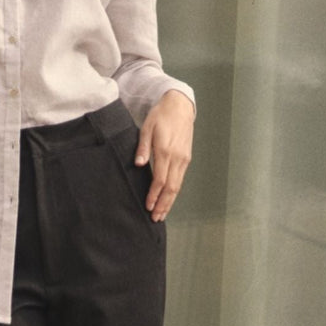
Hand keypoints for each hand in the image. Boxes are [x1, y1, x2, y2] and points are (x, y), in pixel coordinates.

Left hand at [135, 90, 194, 221]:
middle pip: (171, 187)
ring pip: (178, 186)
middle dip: (163, 205)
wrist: (179, 106)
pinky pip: (180, 179)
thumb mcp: (146, 127)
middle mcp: (177, 157)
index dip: (154, 195)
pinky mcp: (187, 158)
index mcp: (166, 151)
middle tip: (155, 218)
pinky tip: (169, 198)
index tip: (148, 206)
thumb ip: (142, 147)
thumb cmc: (160, 116)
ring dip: (170, 201)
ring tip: (162, 214)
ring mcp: (184, 159)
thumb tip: (138, 164)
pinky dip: (175, 192)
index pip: (160, 179)